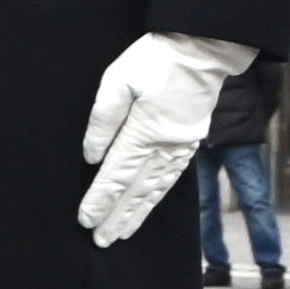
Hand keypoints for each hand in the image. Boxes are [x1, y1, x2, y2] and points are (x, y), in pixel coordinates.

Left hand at [77, 32, 253, 245]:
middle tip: (100, 240)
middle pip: (137, 189)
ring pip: (156, 188)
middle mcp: (166, 145)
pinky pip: (171, 177)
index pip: (116, 175)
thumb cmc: (154, 59)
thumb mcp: (117, 81)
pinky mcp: (190, 141)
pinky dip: (157, 196)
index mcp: (146, 130)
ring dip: (137, 213)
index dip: (101, 200)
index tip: (86, 220)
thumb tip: (92, 156)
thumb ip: (102, 120)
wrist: (203, 48)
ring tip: (121, 233)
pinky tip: (147, 206)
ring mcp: (182, 145)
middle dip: (117, 216)